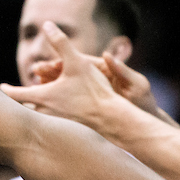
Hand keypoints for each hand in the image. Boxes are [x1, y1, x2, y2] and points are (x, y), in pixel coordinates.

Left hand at [0, 21, 117, 128]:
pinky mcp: (68, 129)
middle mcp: (46, 113)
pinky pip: (52, 123)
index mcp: (42, 97)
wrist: (113, 119)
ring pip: (39, 115)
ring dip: (35, 107)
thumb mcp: (76, 62)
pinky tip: (55, 113)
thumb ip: (61, 43)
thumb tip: (46, 24)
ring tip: (34, 102)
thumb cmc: (93, 90)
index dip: (7, 90)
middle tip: (14, 95)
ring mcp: (57, 123)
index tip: (1, 87)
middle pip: (25, 108)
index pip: (15, 95)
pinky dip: (48, 116)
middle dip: (20, 100)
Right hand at [33, 49, 176, 124]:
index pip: (79, 62)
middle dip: (50, 72)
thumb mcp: (138, 85)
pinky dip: (54, 101)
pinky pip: (67, 102)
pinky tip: (43, 105)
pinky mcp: (87, 106)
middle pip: (68, 72)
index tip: (49, 64)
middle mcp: (94, 79)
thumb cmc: (144, 104)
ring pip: (64, 87)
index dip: (63, 62)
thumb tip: (108, 54)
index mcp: (104, 70)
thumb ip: (123, 71)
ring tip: (34, 88)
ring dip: (49, 86)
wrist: (145, 125)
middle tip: (35, 73)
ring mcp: (89, 93)